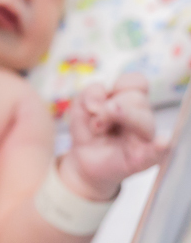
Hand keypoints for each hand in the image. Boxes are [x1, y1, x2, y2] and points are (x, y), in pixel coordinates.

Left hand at [61, 74, 168, 198]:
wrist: (83, 161)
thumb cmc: (88, 131)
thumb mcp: (80, 107)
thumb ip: (90, 93)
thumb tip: (102, 95)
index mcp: (130, 100)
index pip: (136, 82)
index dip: (117, 86)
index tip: (97, 101)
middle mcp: (142, 116)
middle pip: (137, 99)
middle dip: (109, 108)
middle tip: (95, 123)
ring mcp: (145, 137)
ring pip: (143, 118)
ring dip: (115, 120)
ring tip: (98, 131)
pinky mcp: (144, 158)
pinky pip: (158, 151)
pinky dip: (160, 145)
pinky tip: (161, 143)